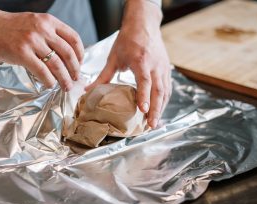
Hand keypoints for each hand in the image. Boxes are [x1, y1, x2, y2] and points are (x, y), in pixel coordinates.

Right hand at [0, 0, 83, 89]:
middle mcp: (43, 29)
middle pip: (68, 53)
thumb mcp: (36, 22)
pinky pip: (41, 71)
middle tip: (76, 78)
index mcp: (49, 21)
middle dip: (75, 69)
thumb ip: (51, 34)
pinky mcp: (21, 53)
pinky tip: (50, 85)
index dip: (80, 54)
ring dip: (64, 78)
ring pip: (56, 64)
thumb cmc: (13, 26)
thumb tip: (67, 55)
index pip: (74, 38)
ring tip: (66, 86)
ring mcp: (32, 41)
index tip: (80, 64)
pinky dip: (49, 80)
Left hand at [86, 0, 171, 127]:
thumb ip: (103, 76)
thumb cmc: (128, 39)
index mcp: (141, 61)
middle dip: (156, 109)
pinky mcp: (166, 69)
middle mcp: (155, 65)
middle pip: (159, 91)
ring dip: (161, 108)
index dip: (144, 96)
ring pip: (165, 91)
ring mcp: (163, 68)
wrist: (144, 24)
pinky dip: (164, 100)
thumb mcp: (114, 57)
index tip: (142, 110)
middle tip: (151, 125)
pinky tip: (159, 110)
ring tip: (155, 123)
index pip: (145, 81)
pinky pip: (168, 88)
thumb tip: (88, 90)